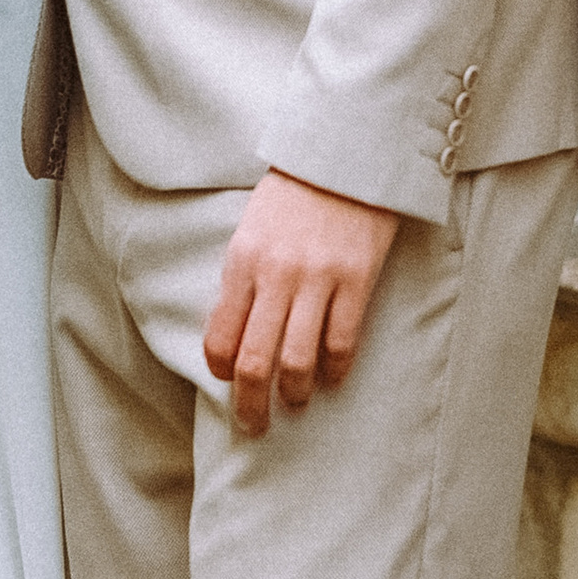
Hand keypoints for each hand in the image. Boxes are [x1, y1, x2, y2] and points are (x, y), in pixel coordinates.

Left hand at [204, 170, 402, 437]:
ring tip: (295, 402)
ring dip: (294, 391)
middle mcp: (275, 275)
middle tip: (254, 425)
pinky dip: (335, 368)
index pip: (220, 336)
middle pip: (254, 360)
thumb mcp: (252, 228)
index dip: (221, 371)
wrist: (347, 153)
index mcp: (242, 262)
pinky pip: (343, 340)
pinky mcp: (357, 279)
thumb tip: (237, 327)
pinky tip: (332, 378)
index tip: (227, 383)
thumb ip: (244, 276)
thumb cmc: (296, 192)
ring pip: (298, 360)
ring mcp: (318, 279)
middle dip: (250, 403)